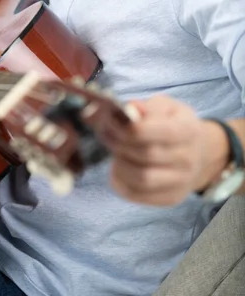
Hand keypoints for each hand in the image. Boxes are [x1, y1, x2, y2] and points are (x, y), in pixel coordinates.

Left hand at [101, 94, 229, 205]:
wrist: (199, 153)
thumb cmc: (175, 124)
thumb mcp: (167, 107)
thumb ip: (148, 107)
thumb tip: (131, 108)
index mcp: (187, 130)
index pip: (153, 132)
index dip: (128, 128)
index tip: (112, 122)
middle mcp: (187, 159)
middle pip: (144, 155)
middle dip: (119, 143)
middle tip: (106, 133)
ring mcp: (181, 182)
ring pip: (140, 178)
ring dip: (119, 164)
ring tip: (114, 151)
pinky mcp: (170, 198)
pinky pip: (136, 194)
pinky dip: (120, 181)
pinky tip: (118, 168)